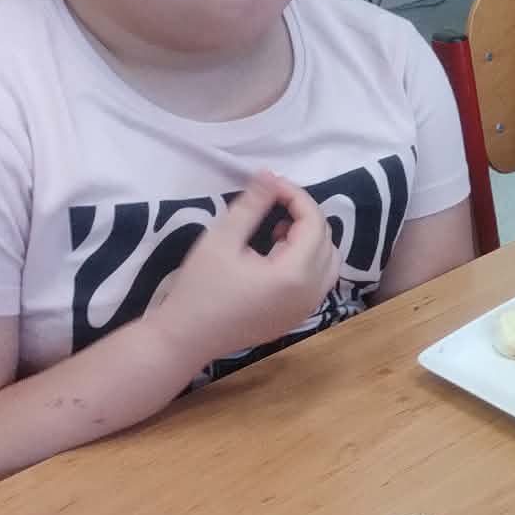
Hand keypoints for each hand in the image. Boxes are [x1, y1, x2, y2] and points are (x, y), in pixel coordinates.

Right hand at [149, 172, 339, 357]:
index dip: (297, 197)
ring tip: (277, 231)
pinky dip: (308, 261)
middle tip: (274, 204)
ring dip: (310, 238)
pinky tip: (277, 256)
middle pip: (326, 240)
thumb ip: (252, 205)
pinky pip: (319, 281)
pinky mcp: (298, 317)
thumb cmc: (199, 289)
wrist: (185, 340)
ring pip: (329, 261)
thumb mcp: (221, 240)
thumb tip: (270, 175)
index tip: (272, 185)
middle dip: (304, 216)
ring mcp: (308, 308)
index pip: (314, 222)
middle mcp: (311, 293)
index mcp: (296, 274)